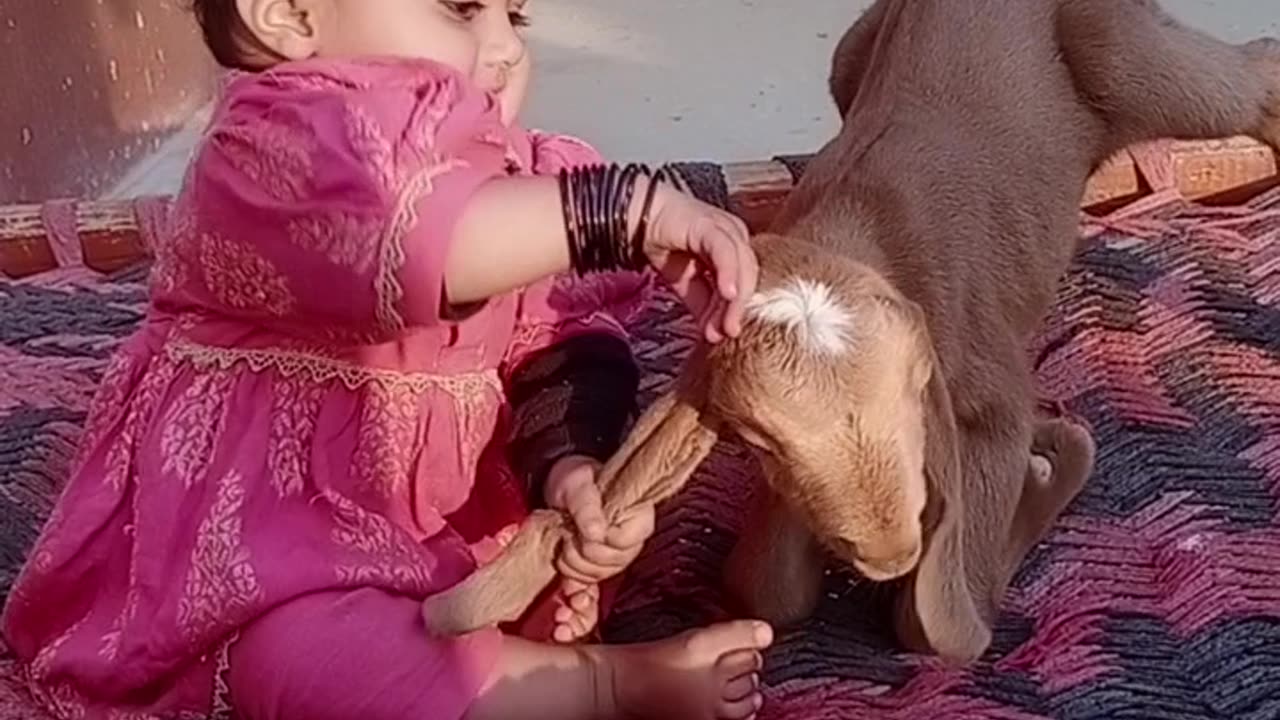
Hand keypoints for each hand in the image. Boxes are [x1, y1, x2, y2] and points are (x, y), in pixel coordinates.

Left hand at [544, 455, 656, 642]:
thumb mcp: (577, 483)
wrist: (560, 490)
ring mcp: (613, 562)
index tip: (580, 530)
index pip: (622, 543)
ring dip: (573, 579)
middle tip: (566, 541)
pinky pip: (591, 606)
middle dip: (580, 558)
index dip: (597, 541)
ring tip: (563, 559)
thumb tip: (596, 531)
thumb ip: (587, 505)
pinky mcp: (594, 576)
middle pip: (609, 567)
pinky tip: (563, 624)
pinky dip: (575, 615)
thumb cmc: (575, 480)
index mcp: (636, 519)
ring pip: (597, 584)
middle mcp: (630, 544)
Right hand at [641, 183, 757, 343]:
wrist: (639, 220)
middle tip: (727, 332)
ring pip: (742, 266)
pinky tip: (727, 294)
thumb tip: (712, 332)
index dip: (736, 310)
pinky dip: (729, 274)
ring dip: (734, 299)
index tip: (725, 333)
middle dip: (736, 308)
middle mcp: (736, 236)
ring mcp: (726, 228)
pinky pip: (726, 252)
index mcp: (735, 249)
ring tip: (726, 323)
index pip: (745, 283)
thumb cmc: (665, 245)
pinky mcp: (711, 224)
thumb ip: (702, 304)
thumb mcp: (686, 284)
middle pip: (748, 276)